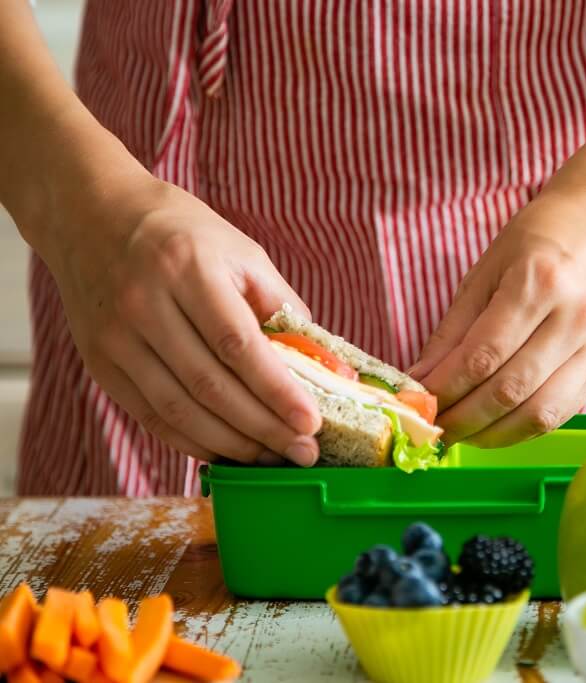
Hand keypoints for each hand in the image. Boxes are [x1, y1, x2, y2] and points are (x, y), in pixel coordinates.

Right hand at [43, 174, 321, 465]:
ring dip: (231, 443)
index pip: (238, 345)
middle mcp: (144, 304)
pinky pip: (150, 416)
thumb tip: (325, 365)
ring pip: (178, 410)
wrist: (91, 214)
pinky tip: (226, 450)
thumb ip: (282, 307)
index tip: (311, 422)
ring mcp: (115, 337)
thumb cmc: (181, 233)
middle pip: (210, 385)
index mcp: (187, 268)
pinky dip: (191, 440)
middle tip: (303, 451)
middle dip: (263, 428)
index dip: (277, 391)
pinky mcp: (99, 362)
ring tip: (272, 457)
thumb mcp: (241, 252)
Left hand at [410, 188, 585, 445]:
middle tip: (434, 427)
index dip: (446, 389)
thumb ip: (454, 329)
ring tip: (462, 435)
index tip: (418, 404)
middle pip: (509, 390)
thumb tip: (422, 379)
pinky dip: (523, 429)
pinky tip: (497, 428)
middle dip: (463, 418)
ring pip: (538, 413)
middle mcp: (575, 317)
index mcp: (539, 282)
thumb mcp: (487, 269)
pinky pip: (561, 413)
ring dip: (492, 434)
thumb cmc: (543, 237)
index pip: (482, 355)